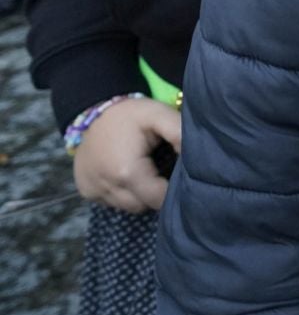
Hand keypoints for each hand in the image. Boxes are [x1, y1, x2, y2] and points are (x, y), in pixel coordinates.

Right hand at [72, 97, 179, 212]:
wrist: (91, 108)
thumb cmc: (130, 114)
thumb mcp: (159, 115)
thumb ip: (180, 133)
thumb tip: (198, 157)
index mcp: (127, 172)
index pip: (159, 199)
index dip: (171, 190)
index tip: (176, 175)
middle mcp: (107, 187)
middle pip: (144, 206)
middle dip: (155, 193)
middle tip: (161, 169)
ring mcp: (93, 191)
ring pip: (128, 206)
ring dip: (138, 194)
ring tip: (143, 170)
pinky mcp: (85, 191)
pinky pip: (111, 201)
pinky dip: (121, 192)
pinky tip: (125, 172)